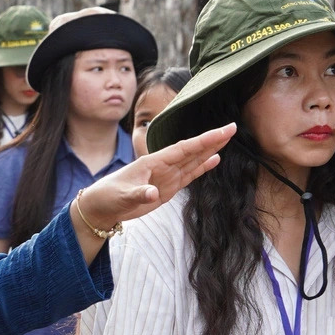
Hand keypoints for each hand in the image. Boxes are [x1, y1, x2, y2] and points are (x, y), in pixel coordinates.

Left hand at [78, 124, 235, 230]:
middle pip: (192, 150)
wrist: (101, 207)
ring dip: (209, 150)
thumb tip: (153, 194)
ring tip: (227, 138)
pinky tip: (214, 159)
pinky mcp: (168, 188)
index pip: (184, 148)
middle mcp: (162, 166)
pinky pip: (189, 174)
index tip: (223, 131)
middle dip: (212, 139)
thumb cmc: (108, 196)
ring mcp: (166, 176)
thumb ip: (138, 194)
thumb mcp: (121, 197)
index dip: (204, 140)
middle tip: (233, 128)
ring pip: (193, 160)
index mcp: (153, 162)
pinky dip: (202, 167)